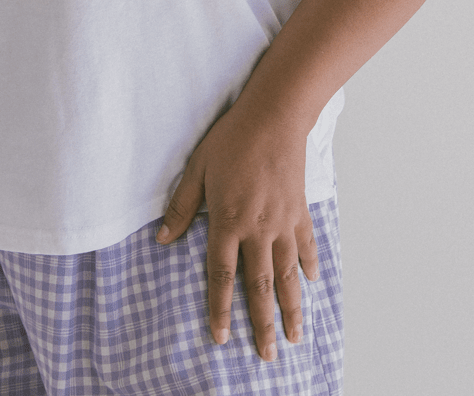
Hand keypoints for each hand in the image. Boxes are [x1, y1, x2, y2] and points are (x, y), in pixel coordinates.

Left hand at [155, 105, 317, 362]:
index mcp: (228, 221)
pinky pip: (305, 245)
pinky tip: (310, 283)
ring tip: (295, 336)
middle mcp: (257, 229)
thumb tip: (163, 239)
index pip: (222, 275)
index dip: (220, 308)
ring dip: (291, 308)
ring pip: (287, 275)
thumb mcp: (197, 169)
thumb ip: (181, 206)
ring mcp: (282, 222)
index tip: (221, 336)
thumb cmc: (231, 140)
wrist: (273, 117)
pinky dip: (308, 266)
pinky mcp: (299, 210)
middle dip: (262, 324)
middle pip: (259, 286)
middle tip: (267, 356)